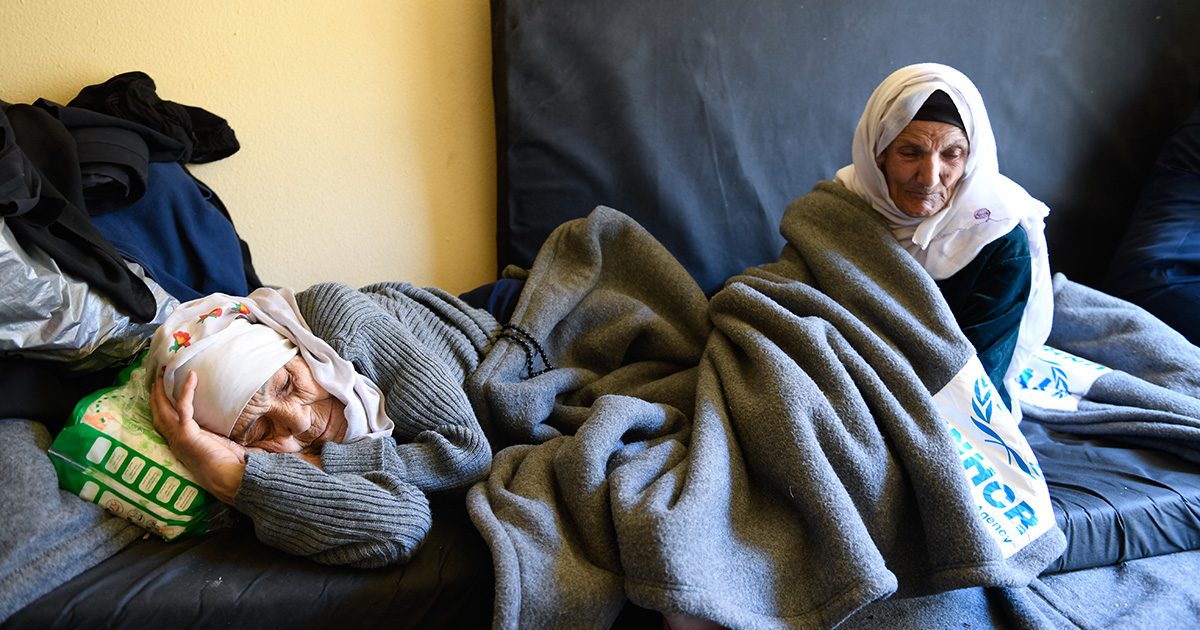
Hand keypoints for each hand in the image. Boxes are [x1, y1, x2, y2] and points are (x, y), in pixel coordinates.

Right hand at [151, 372, 245, 504]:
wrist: (229, 478)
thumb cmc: (227, 464)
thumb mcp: (214, 444)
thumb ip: (211, 432)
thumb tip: (223, 418)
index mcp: (180, 444)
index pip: (164, 423)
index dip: (160, 408)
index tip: (160, 393)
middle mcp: (175, 441)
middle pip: (159, 414)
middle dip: (155, 396)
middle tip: (156, 379)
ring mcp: (178, 438)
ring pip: (165, 409)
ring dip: (163, 391)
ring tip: (163, 375)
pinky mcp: (187, 434)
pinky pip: (184, 406)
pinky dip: (187, 390)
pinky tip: (192, 377)